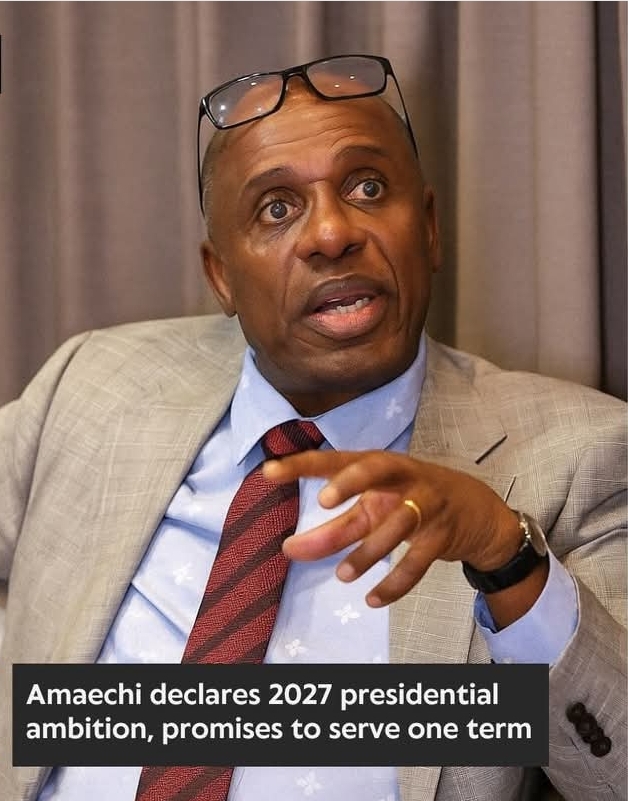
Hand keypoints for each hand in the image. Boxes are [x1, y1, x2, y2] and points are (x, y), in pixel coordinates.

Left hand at [263, 450, 520, 607]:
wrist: (476, 511)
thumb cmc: (412, 502)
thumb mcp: (376, 507)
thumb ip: (335, 526)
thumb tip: (291, 550)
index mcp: (379, 466)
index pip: (336, 459)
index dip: (303, 465)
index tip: (269, 471)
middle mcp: (403, 477)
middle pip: (375, 470)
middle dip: (351, 482)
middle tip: (324, 502)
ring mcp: (427, 503)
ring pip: (397, 523)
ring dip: (368, 551)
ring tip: (342, 575)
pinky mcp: (443, 534)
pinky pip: (419, 560)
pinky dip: (396, 582)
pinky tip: (373, 599)